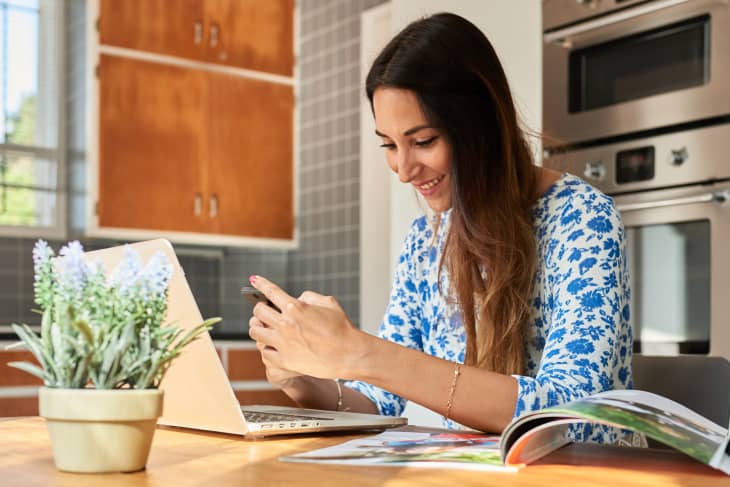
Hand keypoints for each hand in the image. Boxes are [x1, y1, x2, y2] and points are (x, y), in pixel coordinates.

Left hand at [247, 275, 364, 379]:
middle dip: (260, 309)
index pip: (271, 291)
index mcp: (296, 307)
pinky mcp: (284, 360)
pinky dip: (267, 347)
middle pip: (258, 312)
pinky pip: (264, 351)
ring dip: (258, 327)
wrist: (348, 354)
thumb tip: (297, 299)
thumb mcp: (329, 303)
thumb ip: (309, 297)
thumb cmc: (342, 328)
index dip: (260, 284)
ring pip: (256, 331)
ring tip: (264, 328)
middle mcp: (285, 324)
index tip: (253, 280)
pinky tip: (272, 346)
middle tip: (265, 311)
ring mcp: (283, 343)